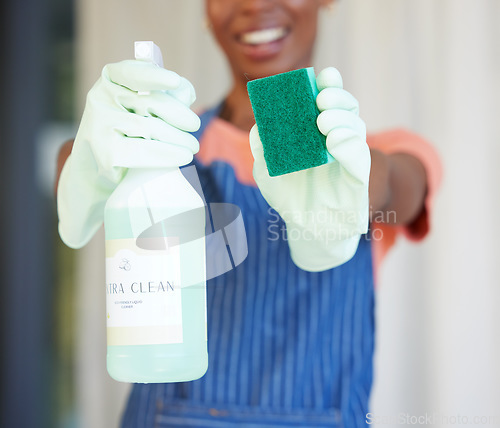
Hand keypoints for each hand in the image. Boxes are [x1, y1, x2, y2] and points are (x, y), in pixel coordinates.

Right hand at [57, 60, 199, 247]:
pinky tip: (183, 157)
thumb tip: (186, 91)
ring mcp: (101, 128)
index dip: (154, 76)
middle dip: (179, 114)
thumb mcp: (138, 108)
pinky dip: (169, 154)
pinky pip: (145, 151)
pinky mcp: (107, 154)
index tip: (176, 81)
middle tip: (195, 125)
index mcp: (109, 82)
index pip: (131, 73)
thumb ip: (162, 96)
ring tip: (192, 146)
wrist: (96, 168)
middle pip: (149, 103)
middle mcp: (100, 101)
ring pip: (151, 128)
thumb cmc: (125, 131)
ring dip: (179, 138)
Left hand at [249, 67, 370, 270]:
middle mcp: (337, 140)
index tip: (323, 76)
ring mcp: (349, 158)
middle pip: (347, 109)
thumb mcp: (266, 171)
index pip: (328, 103)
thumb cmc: (289, 195)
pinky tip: (332, 140)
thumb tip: (259, 125)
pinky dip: (348, 146)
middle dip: (337, 97)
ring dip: (341, 118)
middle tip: (320, 98)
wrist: (305, 227)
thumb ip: (261, 147)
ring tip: (322, 120)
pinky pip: (359, 158)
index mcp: (317, 133)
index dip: (329, 86)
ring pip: (355, 128)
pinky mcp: (357, 179)